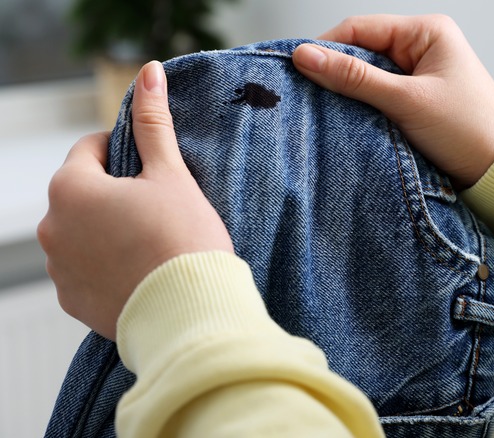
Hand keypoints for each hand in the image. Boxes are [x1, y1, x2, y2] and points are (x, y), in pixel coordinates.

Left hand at [37, 61, 233, 340]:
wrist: (191, 313)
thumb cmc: (184, 238)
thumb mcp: (171, 174)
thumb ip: (153, 123)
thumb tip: (149, 71)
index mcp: (70, 188)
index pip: (89, 149)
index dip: (124, 153)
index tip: (153, 170)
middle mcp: (51, 227)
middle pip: (84, 193)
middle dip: (115, 194)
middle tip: (160, 209)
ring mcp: (58, 269)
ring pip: (83, 233)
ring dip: (108, 231)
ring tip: (151, 245)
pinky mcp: (72, 302)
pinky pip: (86, 272)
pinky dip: (107, 267)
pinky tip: (141, 272)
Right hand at [292, 14, 493, 187]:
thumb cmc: (468, 130)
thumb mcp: (407, 100)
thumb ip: (355, 78)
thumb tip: (306, 56)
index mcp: (427, 33)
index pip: (361, 28)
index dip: (326, 47)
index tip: (296, 68)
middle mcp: (422, 48)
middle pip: (361, 51)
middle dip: (336, 72)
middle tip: (306, 94)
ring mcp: (418, 75)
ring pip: (367, 77)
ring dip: (349, 93)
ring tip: (324, 110)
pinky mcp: (415, 101)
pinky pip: (378, 97)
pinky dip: (362, 108)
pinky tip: (347, 120)